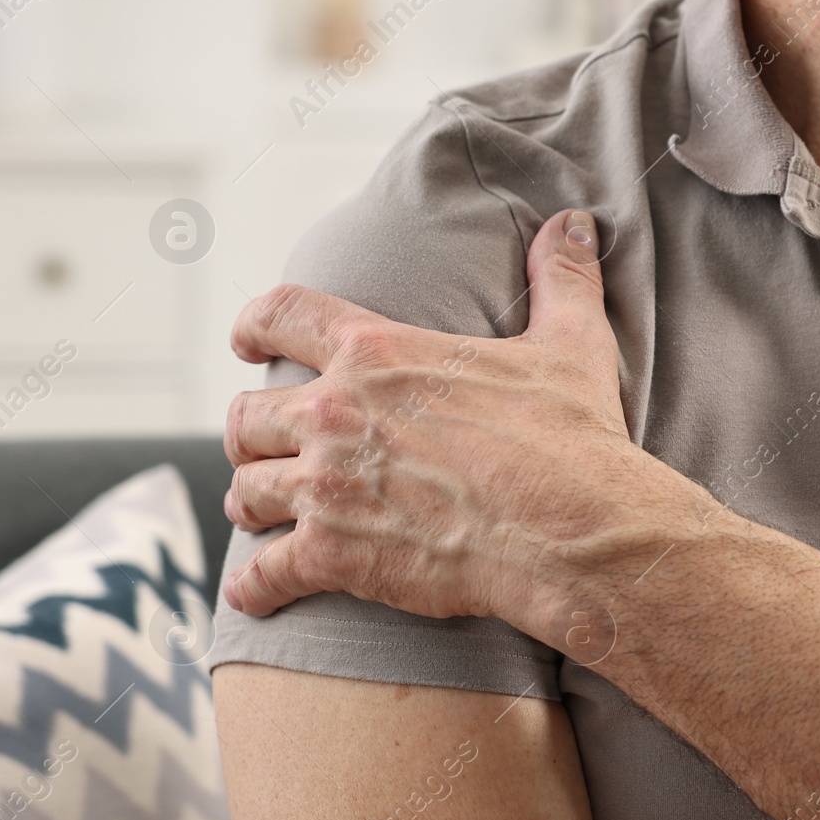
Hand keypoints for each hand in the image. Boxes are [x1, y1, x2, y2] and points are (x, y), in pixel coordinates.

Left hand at [220, 209, 697, 643]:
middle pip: (248, 416)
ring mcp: (327, 485)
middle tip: (265, 450)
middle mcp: (336, 413)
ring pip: (248, 491)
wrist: (573, 529)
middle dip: (251, 435)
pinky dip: (255, 586)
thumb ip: (561, 278)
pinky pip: (262, 573)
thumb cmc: (573, 438)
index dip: (255, 326)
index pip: (284, 315)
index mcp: (380, 354)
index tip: (245, 342)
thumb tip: (573, 224)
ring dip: (251, 504)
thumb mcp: (571, 345)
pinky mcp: (332, 554)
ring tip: (261, 516)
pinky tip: (256, 595)